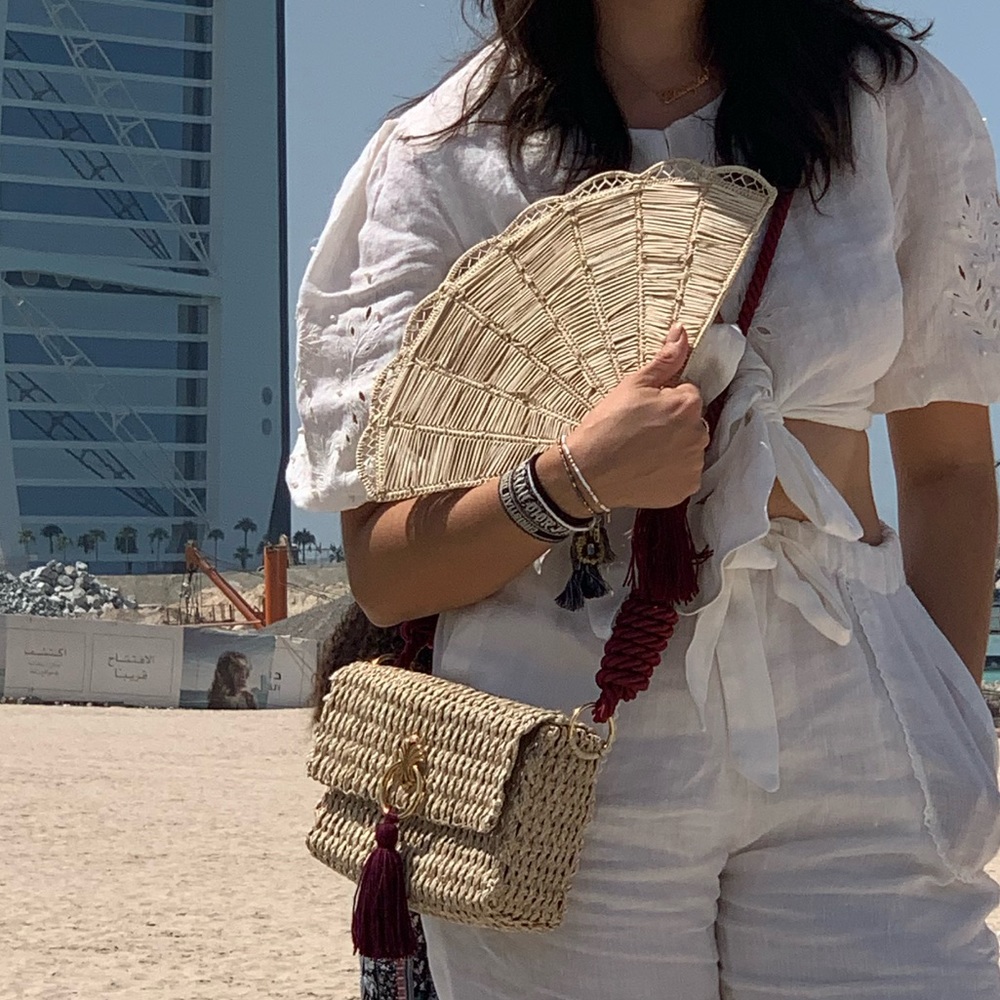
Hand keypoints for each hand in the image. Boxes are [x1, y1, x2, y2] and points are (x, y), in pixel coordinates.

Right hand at [537, 325, 707, 512]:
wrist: (587, 472)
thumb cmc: (606, 425)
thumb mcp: (633, 385)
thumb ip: (665, 360)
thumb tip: (682, 333)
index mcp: (688, 404)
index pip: (687, 394)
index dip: (664, 400)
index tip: (644, 411)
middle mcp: (698, 434)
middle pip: (691, 422)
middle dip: (673, 424)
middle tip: (641, 432)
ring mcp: (692, 464)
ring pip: (688, 448)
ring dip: (673, 448)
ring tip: (642, 452)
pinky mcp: (684, 488)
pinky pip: (684, 474)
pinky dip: (670, 472)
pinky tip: (647, 469)